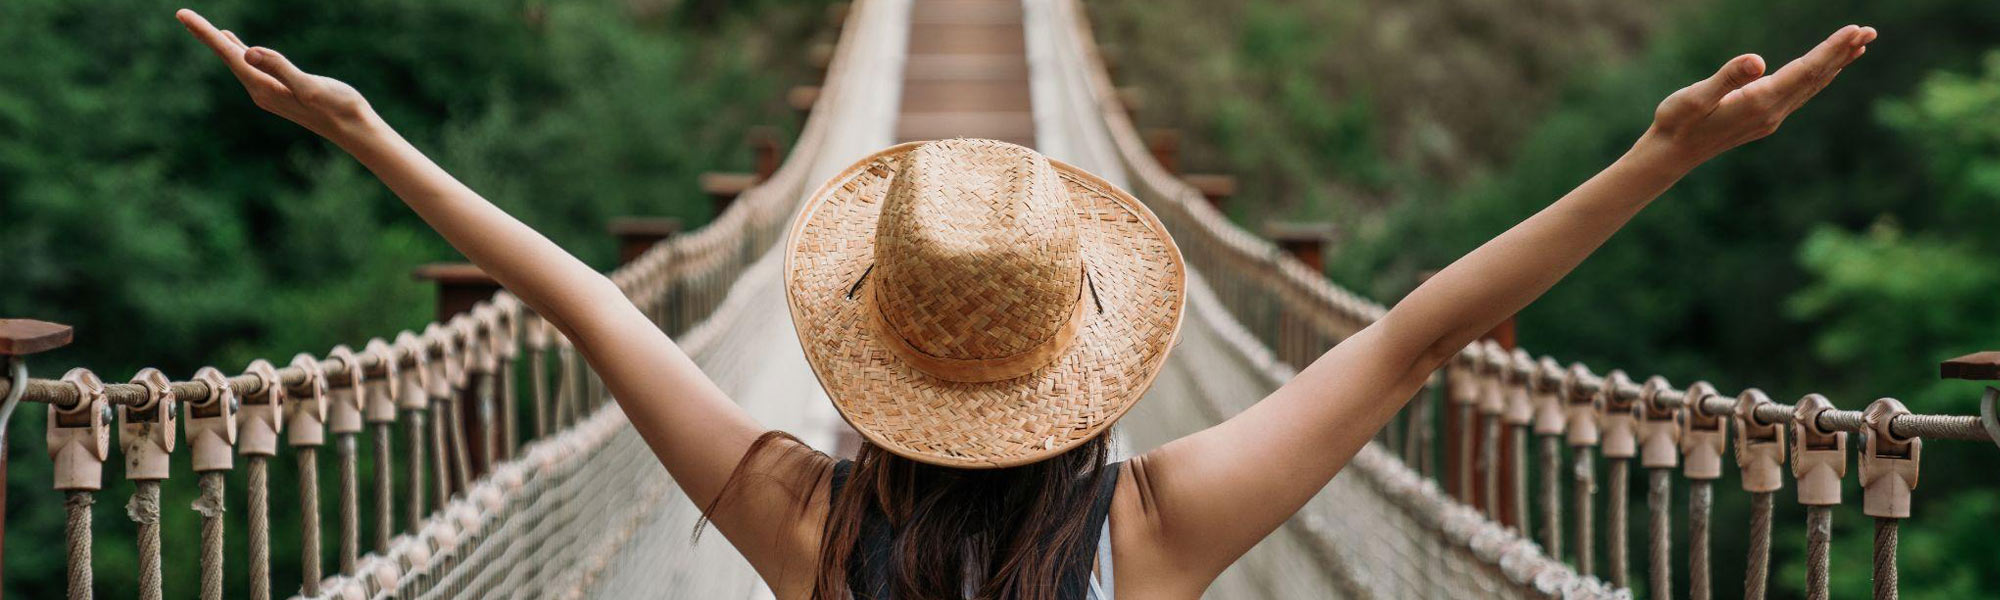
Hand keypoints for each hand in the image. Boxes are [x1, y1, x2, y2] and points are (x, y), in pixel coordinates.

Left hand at [176, 9, 375, 141]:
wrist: (355, 130)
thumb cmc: (338, 108)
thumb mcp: (310, 87)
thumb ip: (280, 68)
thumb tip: (249, 51)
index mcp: (264, 87)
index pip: (230, 54)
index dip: (206, 33)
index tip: (183, 15)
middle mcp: (260, 91)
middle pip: (227, 57)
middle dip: (205, 35)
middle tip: (182, 15)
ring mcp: (269, 92)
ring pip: (237, 62)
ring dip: (219, 44)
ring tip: (202, 28)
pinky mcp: (280, 91)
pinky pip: (251, 67)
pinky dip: (239, 52)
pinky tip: (238, 46)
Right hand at [1643, 25, 1876, 167]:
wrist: (1670, 155)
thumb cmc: (1677, 122)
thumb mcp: (1694, 97)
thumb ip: (1727, 78)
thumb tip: (1758, 61)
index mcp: (1760, 102)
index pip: (1805, 71)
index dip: (1831, 50)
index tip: (1854, 30)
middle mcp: (1772, 112)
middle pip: (1816, 78)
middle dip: (1843, 53)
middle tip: (1870, 30)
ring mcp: (1770, 118)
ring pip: (1812, 86)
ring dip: (1836, 64)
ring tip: (1859, 45)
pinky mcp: (1764, 119)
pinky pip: (1801, 93)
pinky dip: (1819, 77)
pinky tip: (1826, 70)